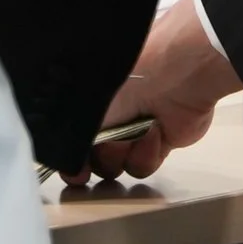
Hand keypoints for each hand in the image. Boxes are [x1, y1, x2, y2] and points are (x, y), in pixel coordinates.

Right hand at [62, 0, 239, 187]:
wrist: (176, 71)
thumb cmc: (127, 77)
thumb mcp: (88, 101)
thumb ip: (73, 131)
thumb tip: (66, 156)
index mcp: (89, 98)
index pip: (70, 135)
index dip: (69, 157)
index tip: (74, 172)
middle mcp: (108, 113)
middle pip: (92, 155)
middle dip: (97, 158)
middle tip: (105, 147)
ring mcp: (133, 129)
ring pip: (115, 164)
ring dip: (122, 154)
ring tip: (136, 131)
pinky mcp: (158, 142)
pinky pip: (142, 165)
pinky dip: (147, 153)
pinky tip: (156, 131)